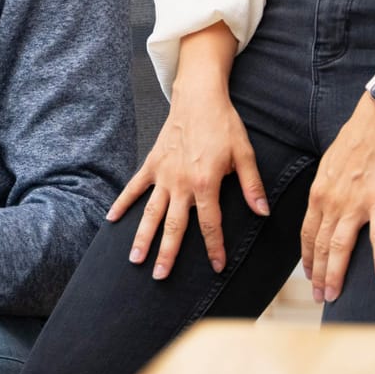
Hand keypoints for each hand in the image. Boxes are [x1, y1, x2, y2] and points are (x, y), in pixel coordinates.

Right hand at [109, 81, 268, 277]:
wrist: (198, 97)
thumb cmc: (223, 124)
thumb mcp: (245, 153)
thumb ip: (252, 185)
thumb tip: (263, 212)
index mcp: (206, 182)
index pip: (211, 224)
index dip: (214, 247)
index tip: (216, 267)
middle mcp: (181, 183)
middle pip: (174, 226)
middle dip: (167, 253)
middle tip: (160, 276)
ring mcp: (163, 174)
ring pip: (151, 212)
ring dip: (142, 236)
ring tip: (135, 259)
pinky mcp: (152, 164)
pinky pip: (134, 187)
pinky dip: (122, 203)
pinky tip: (111, 219)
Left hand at [302, 94, 374, 302]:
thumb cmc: (356, 143)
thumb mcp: (330, 168)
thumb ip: (326, 192)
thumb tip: (324, 210)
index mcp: (319, 194)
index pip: (308, 234)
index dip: (307, 259)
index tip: (309, 278)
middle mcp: (331, 201)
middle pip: (321, 246)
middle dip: (318, 274)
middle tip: (320, 298)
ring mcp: (355, 202)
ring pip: (341, 245)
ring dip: (337, 273)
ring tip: (336, 295)